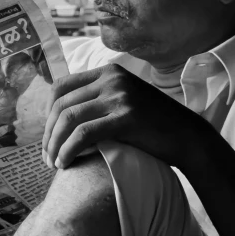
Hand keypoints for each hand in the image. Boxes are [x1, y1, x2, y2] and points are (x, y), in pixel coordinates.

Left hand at [42, 64, 209, 169]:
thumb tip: (62, 115)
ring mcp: (119, 96)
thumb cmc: (153, 124)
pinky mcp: (126, 117)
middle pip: (62, 104)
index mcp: (109, 71)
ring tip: (54, 164)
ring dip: (54, 144)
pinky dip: (68, 149)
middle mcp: (112, 78)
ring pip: (69, 118)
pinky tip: (65, 163)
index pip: (62, 85)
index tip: (48, 133)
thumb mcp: (124, 100)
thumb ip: (99, 99)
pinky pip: (84, 133)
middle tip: (47, 156)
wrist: (187, 136)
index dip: (48, 112)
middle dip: (48, 133)